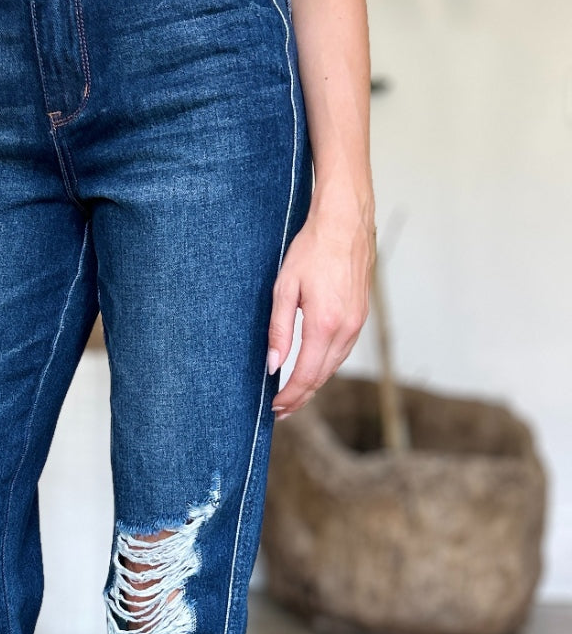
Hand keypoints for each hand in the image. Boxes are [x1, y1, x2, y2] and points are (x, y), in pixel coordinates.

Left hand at [267, 186, 374, 416]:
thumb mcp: (285, 289)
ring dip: (314, 383)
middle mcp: (346, 329)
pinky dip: (326, 365)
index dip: (290, 395)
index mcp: (324, 324)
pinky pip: (343, 351)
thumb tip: (273, 364)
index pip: (305, 374)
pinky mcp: (361, 316)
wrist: (346, 223)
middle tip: (281, 410)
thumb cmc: (312, 249)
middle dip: (301, 396)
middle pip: (322, 376)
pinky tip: (313, 368)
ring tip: (294, 395)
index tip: (275, 408)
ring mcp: (358, 323)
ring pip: (334, 366)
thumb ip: (279, 330)